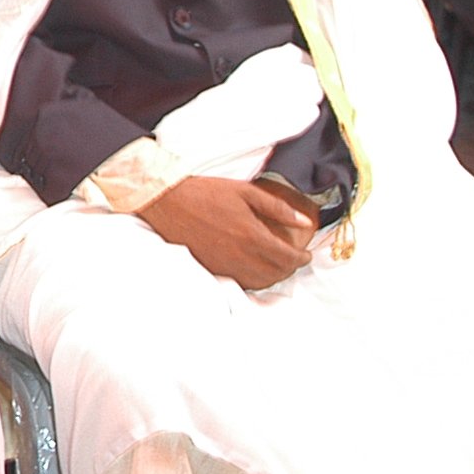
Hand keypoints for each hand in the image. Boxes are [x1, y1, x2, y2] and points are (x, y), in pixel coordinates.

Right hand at [138, 175, 317, 291]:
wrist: (167, 202)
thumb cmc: (206, 192)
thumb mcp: (245, 191)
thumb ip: (278, 208)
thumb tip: (305, 222)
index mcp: (252, 235)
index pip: (288, 257)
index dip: (302, 258)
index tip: (306, 254)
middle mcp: (240, 255)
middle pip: (276, 273)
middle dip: (291, 268)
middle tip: (295, 260)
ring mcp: (225, 265)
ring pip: (260, 282)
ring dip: (274, 277)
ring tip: (278, 268)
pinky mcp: (211, 269)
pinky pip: (240, 282)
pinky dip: (254, 280)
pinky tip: (255, 271)